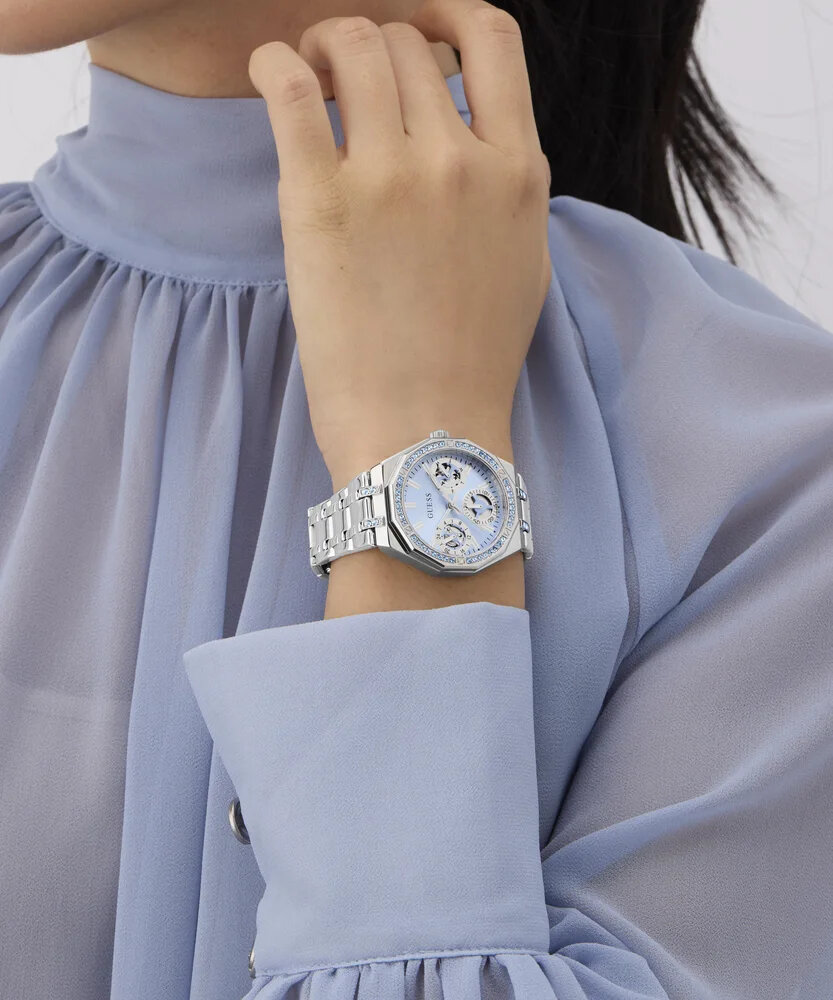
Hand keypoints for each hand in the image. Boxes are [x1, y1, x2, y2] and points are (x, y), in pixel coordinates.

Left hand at [249, 0, 551, 487]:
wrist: (425, 433)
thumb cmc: (471, 363)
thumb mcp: (522, 264)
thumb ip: (508, 189)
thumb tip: (483, 139)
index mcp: (518, 173)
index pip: (492, 37)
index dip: (445, 15)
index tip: (418, 34)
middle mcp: (460, 161)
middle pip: (406, 39)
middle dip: (371, 44)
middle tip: (344, 75)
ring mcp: (390, 179)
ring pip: (353, 46)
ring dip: (322, 45)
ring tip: (306, 76)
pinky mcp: (320, 203)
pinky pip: (288, 87)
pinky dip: (272, 63)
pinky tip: (268, 74)